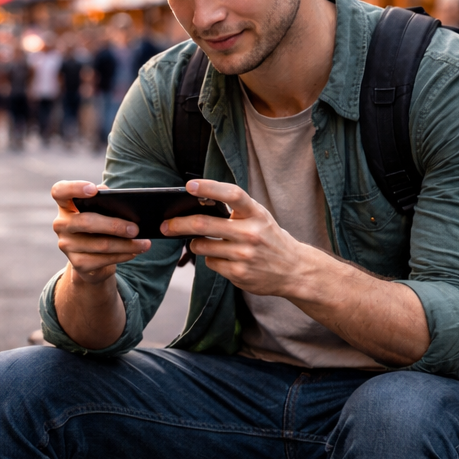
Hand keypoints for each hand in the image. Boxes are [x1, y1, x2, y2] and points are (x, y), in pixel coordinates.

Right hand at [52, 180, 150, 284]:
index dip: (74, 189)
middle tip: (135, 228)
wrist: (92, 258)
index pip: (60, 191)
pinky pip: (104, 260)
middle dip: (114, 226)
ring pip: (100, 244)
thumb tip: (121, 202)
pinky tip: (134, 252)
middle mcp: (61, 224)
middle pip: (86, 222)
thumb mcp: (101, 211)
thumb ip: (106, 201)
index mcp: (66, 205)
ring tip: (144, 243)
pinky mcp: (77, 263)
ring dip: (126, 245)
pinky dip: (123, 255)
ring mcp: (66, 245)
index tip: (93, 190)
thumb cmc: (99, 226)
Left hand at [160, 179, 313, 297]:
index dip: (210, 188)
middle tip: (165, 225)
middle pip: (204, 224)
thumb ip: (235, 210)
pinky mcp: (238, 273)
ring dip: (194, 243)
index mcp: (256, 213)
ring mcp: (244, 255)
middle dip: (178, 224)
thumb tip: (196, 204)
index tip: (189, 185)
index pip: (231, 194)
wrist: (294, 269)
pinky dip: (209, 259)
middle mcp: (251, 232)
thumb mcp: (259, 217)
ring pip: (201, 246)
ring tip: (198, 241)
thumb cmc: (269, 238)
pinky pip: (210, 263)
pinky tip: (222, 258)